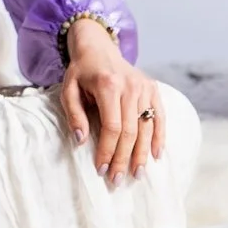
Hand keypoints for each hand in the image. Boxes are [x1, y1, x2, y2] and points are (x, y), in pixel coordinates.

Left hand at [57, 18, 165, 187]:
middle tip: (117, 180)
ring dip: (142, 154)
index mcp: (108, 86)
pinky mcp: (153, 88)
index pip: (112, 127)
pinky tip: (155, 156)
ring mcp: (145, 87)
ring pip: (146, 127)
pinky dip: (159, 137)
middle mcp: (131, 86)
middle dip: (124, 158)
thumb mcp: (69, 89)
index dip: (108, 150)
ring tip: (136, 174)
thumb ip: (74, 114)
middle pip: (130, 131)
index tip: (101, 169)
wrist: (98, 48)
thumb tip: (81, 140)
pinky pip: (159, 117)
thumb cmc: (81, 72)